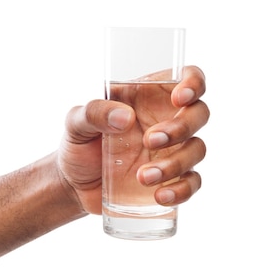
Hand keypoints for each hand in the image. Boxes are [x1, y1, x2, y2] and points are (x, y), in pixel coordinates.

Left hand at [57, 66, 208, 214]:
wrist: (73, 186)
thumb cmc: (77, 145)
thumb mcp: (75, 123)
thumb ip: (94, 113)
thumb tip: (125, 117)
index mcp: (148, 96)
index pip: (187, 77)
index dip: (193, 83)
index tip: (179, 98)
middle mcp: (167, 120)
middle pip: (199, 113)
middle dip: (182, 127)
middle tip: (150, 141)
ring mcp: (172, 151)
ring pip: (197, 149)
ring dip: (176, 163)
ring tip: (143, 177)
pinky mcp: (171, 180)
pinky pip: (192, 183)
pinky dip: (182, 190)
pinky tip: (160, 196)